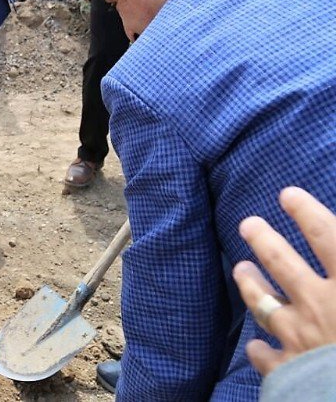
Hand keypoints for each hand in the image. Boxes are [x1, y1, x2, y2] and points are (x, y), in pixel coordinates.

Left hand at [232, 186, 335, 376]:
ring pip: (264, 304)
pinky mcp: (289, 371)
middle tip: (248, 223)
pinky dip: (259, 349)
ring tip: (241, 269)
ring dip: (251, 285)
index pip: (326, 236)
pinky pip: (266, 356)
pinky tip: (254, 346)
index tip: (288, 194)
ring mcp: (300, 338)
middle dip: (263, 240)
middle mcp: (320, 306)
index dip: (307, 213)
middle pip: (282, 264)